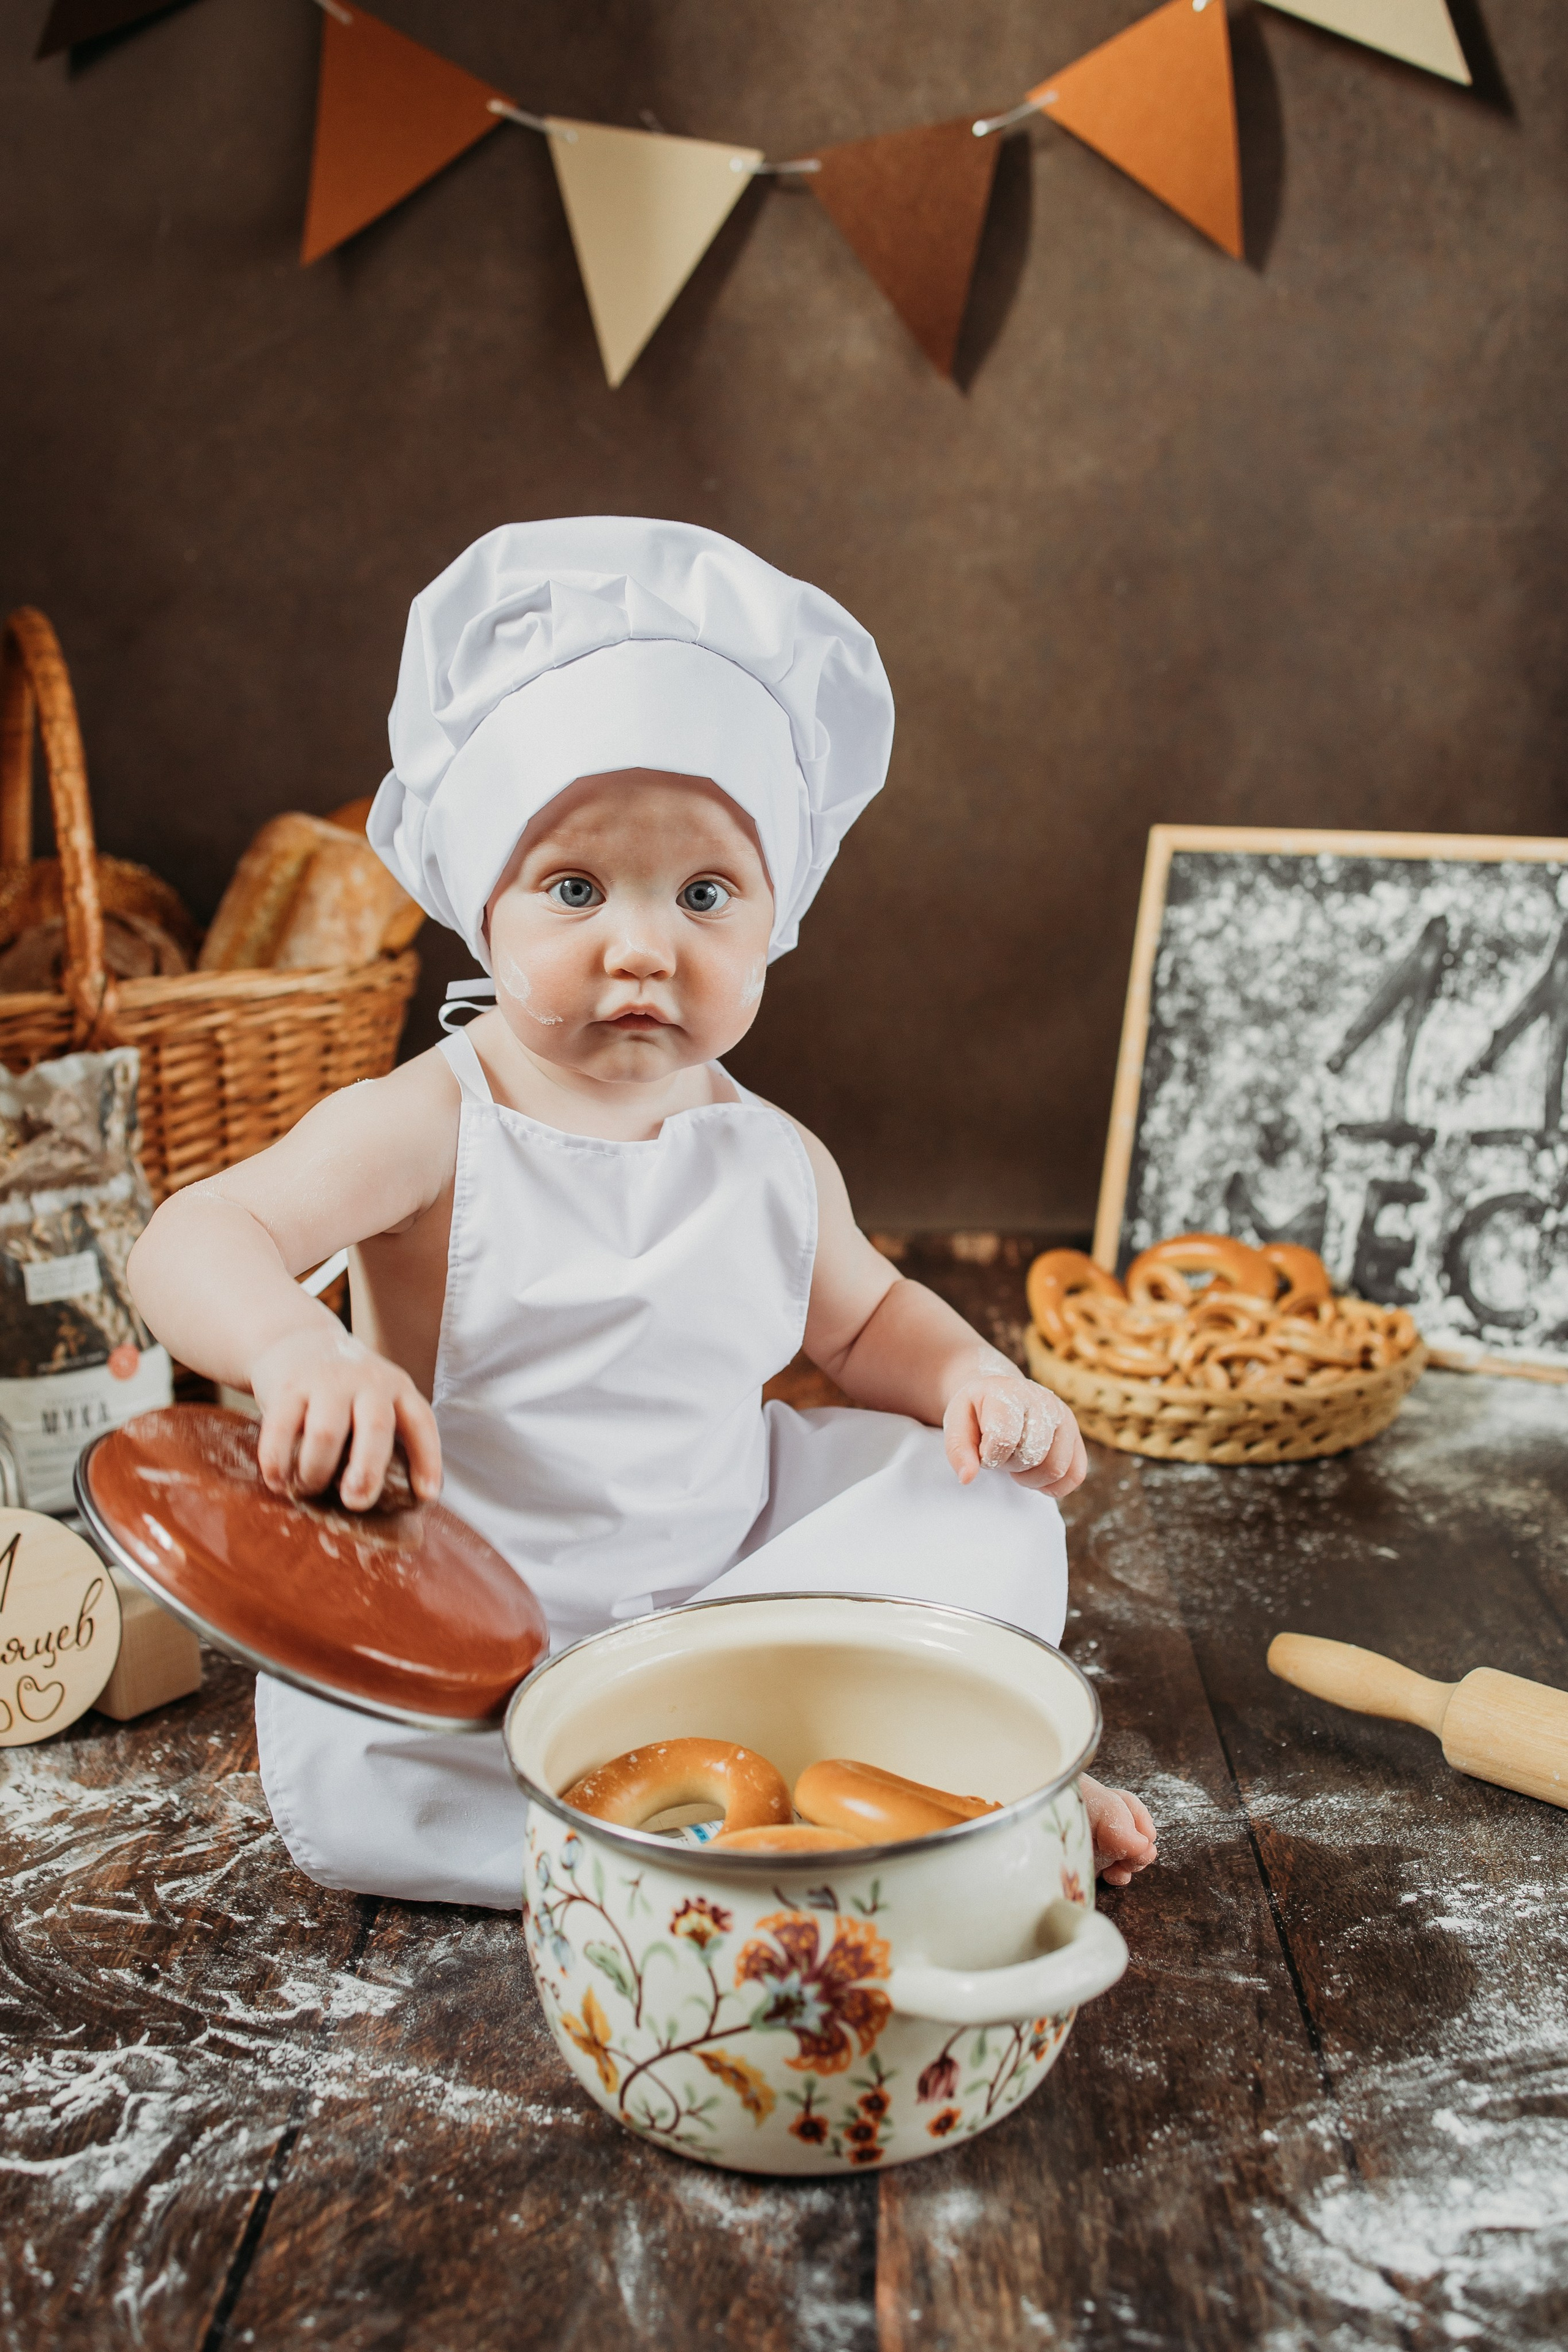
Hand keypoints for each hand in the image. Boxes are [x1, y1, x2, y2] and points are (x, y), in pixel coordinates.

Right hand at [251, 1326, 442, 1509]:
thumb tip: (394, 1498)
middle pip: (375, 1428)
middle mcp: (367, 1380)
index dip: (427, 1459)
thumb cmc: (342, 1391)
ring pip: (326, 1434)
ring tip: (308, 1489)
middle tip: (355, 1502)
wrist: (295, 1340)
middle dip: (367, 1471)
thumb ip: (383, 1437)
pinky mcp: (288, 1386)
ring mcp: (326, 1381)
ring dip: (316, 1472)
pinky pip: (281, 1430)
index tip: (426, 1495)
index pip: (421, 1422)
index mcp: (396, 1387)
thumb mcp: (374, 1399)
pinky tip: (278, 1481)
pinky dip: (278, 1462)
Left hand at [943, 1371, 1086, 1497]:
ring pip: (1056, 1468)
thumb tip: (967, 1478)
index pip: (1004, 1438)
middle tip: (1000, 1455)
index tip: (982, 1451)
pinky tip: (1035, 1473)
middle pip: (1032, 1456)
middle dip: (1009, 1466)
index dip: (989, 1457)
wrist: (1002, 1395)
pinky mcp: (1077, 1436)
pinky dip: (1054, 1486)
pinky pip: (1075, 1475)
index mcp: (1009, 1393)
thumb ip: (958, 1450)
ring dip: (1030, 1478)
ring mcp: (1064, 1418)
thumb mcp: (957, 1423)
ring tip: (1017, 1463)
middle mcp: (1043, 1401)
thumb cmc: (978, 1412)